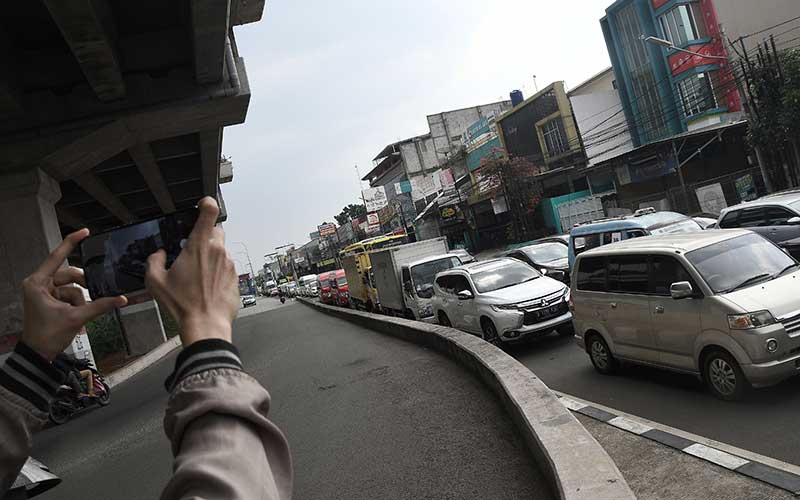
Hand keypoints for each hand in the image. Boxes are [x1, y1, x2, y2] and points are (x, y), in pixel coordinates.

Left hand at [22, 229, 127, 360]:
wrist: (38, 354)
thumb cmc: (46, 335)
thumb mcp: (76, 318)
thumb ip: (100, 305)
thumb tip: (121, 299)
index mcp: (38, 283)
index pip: (57, 257)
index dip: (72, 242)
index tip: (84, 232)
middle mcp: (39, 284)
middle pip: (70, 275)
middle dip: (82, 289)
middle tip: (87, 302)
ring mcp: (45, 292)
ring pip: (73, 287)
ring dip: (80, 301)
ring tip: (77, 316)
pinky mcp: (50, 300)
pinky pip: (70, 295)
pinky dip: (77, 305)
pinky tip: (76, 317)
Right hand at [145, 197, 238, 345]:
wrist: (206, 324)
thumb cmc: (183, 304)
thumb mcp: (156, 281)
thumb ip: (154, 261)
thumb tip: (159, 254)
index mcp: (199, 246)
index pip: (209, 212)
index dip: (207, 204)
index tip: (202, 204)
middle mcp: (217, 251)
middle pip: (216, 231)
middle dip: (205, 236)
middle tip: (192, 250)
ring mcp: (229, 264)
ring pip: (221, 250)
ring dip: (211, 256)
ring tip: (197, 274)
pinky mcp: (235, 276)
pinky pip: (226, 266)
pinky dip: (217, 271)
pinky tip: (206, 285)